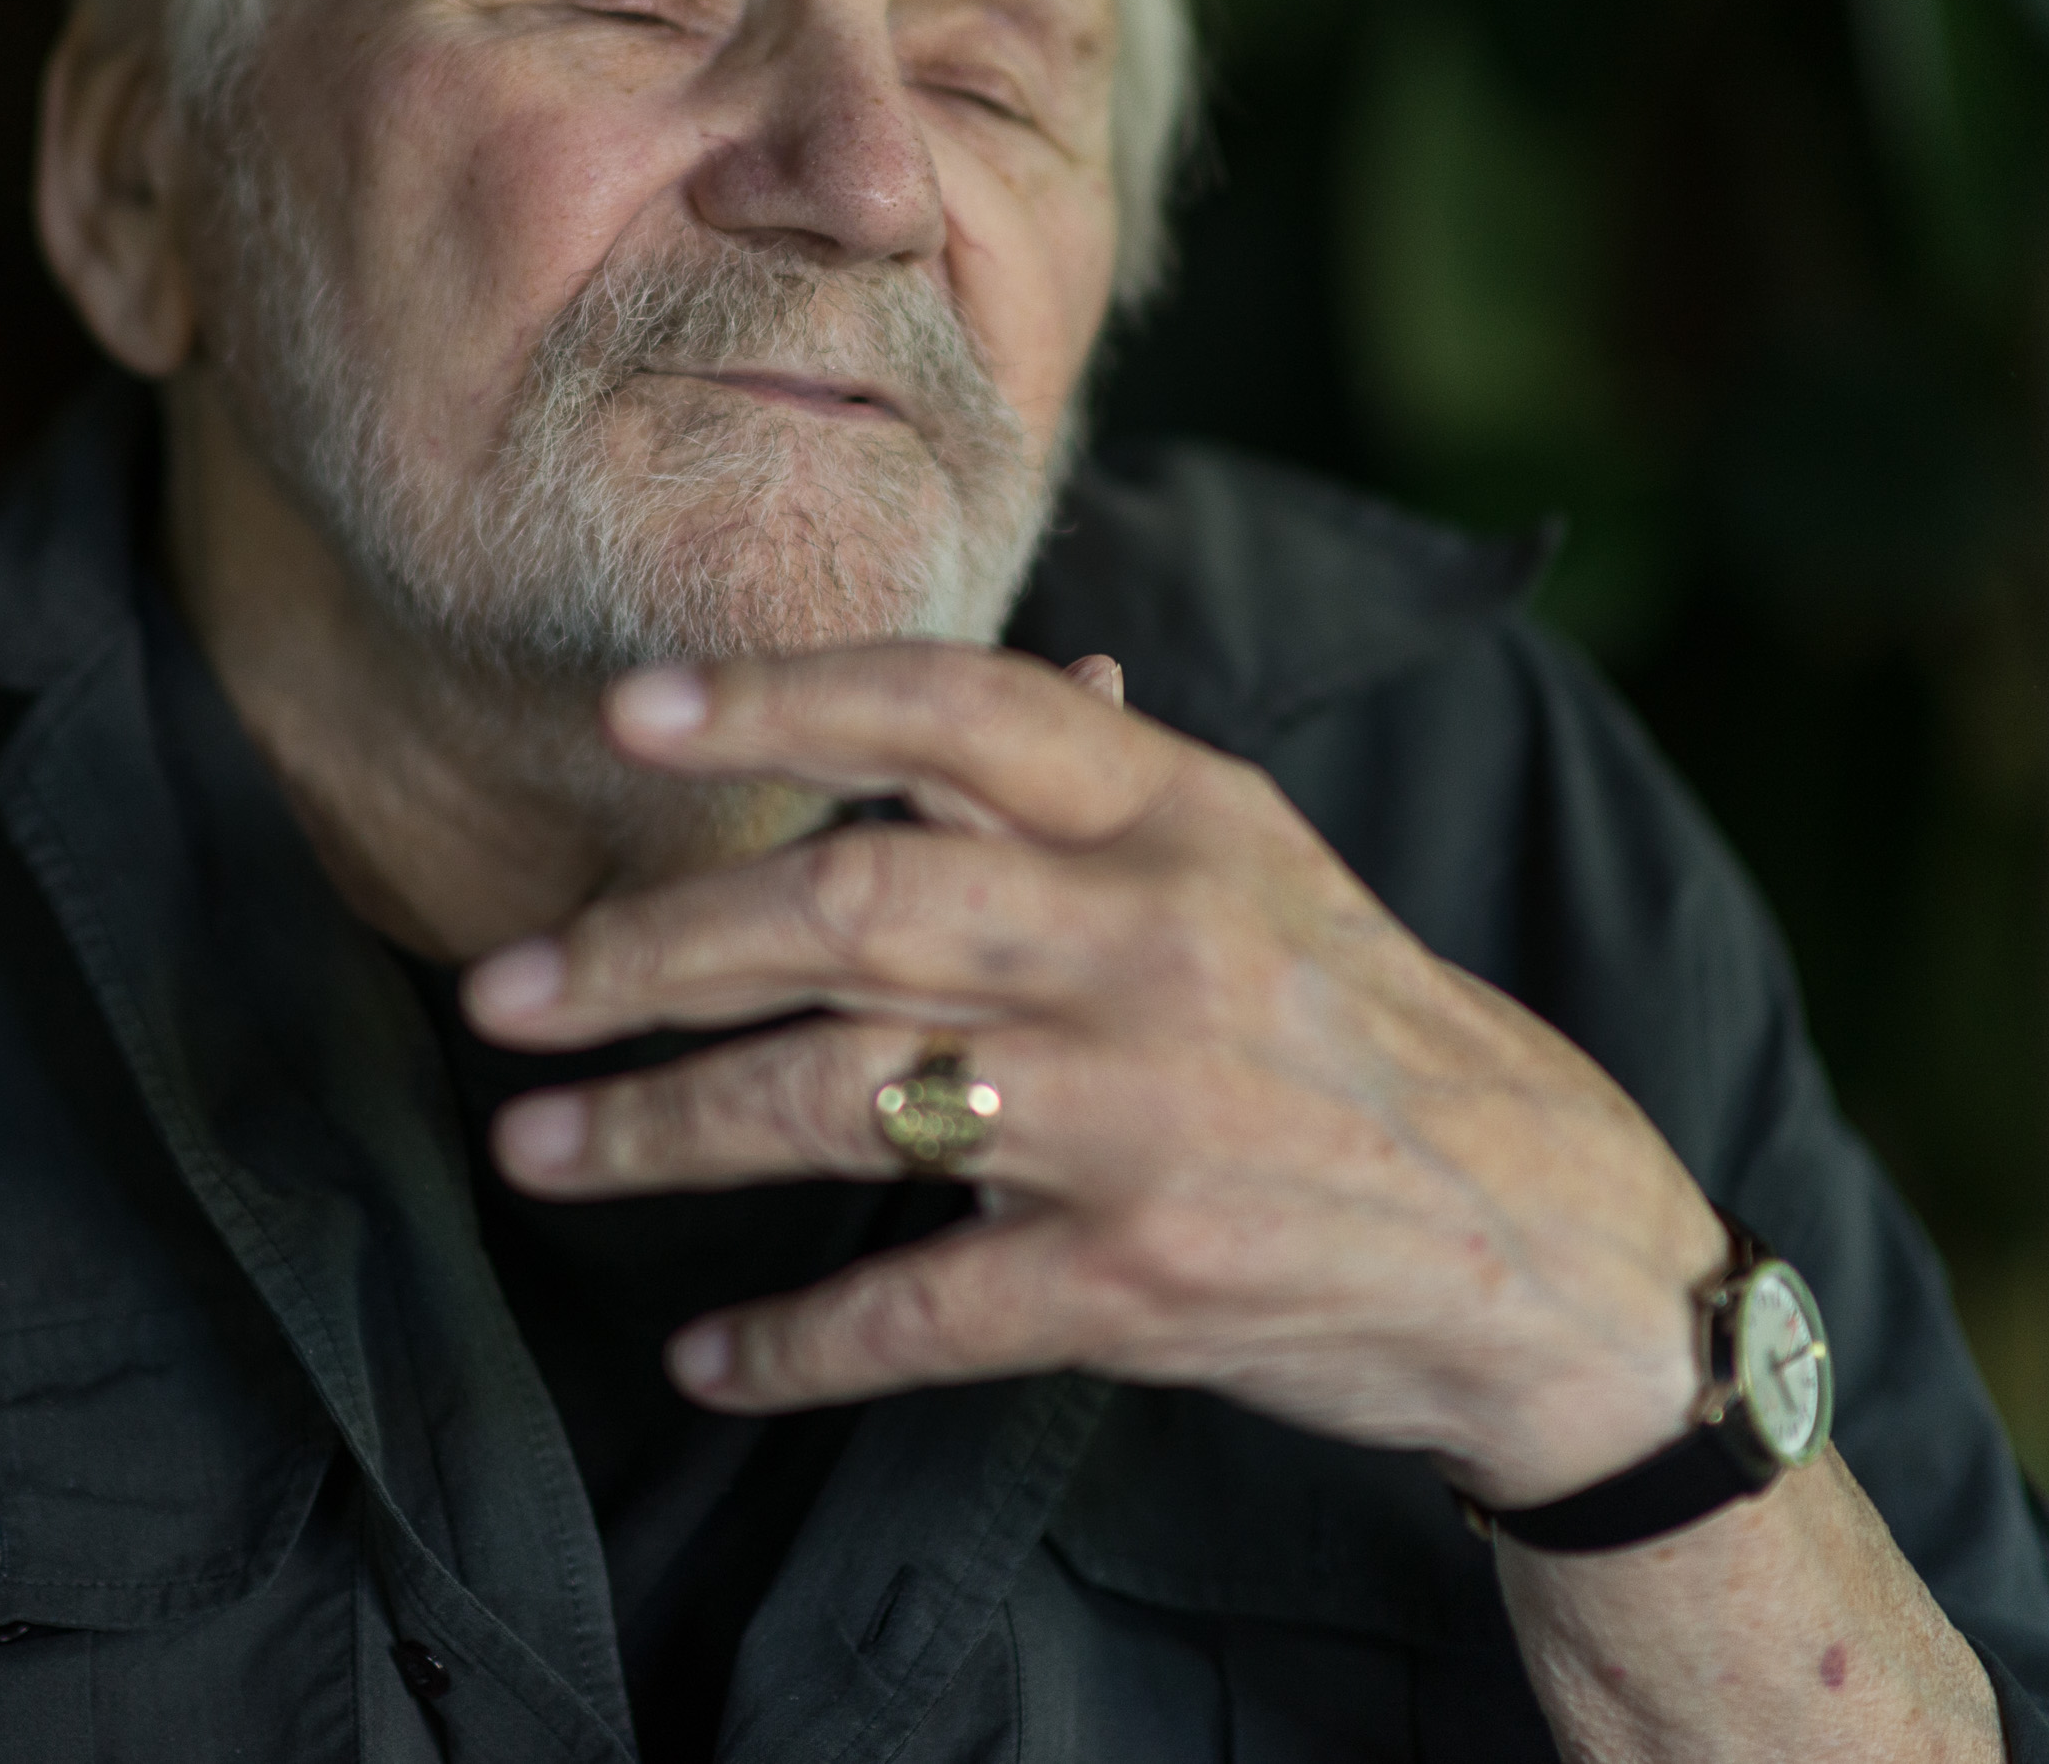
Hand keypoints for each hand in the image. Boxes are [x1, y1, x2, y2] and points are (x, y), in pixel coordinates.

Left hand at [460, 641, 1732, 1507]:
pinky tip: (707, 1354)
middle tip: (504, 990)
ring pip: (845, 1099)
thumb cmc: (1366, 1034)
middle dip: (647, 948)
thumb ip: (1109, 784)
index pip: (956, 707)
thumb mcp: (1260, 865)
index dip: (781, 697)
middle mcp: (1154, 941)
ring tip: (538, 1150)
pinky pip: (922, 1309)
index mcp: (1178, 815)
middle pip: (850, 902)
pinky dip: (795, 1343)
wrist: (1544, 1250)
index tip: (628, 715)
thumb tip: (992, 694)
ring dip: (663, 1129)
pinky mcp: (1145, 1282)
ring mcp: (1146, 1114)